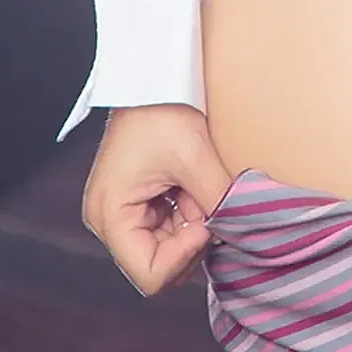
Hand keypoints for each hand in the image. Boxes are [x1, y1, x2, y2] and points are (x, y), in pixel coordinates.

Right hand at [81, 102, 233, 296]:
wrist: (154, 76)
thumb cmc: (164, 110)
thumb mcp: (195, 156)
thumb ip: (218, 200)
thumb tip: (242, 231)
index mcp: (111, 216)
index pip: (151, 276)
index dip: (185, 256)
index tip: (207, 221)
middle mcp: (109, 222)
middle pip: (159, 266)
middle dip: (191, 241)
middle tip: (207, 200)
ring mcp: (123, 214)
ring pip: (168, 249)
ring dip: (192, 226)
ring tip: (199, 187)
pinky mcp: (137, 204)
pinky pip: (167, 228)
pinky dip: (188, 214)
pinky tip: (194, 185)